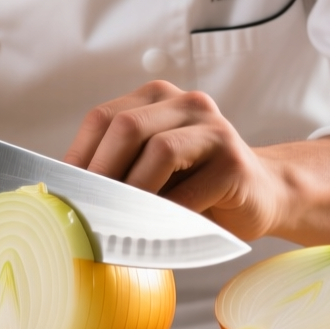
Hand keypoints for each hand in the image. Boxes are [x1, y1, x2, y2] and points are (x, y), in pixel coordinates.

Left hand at [63, 81, 280, 240]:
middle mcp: (186, 104)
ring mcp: (214, 129)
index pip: (102, 118)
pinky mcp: (234, 162)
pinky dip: (167, 214)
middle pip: (127, 127)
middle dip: (102, 173)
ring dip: (135, 192)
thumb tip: (67, 195)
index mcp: (157, 99)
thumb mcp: (151, 170)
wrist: (262, 194)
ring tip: (122, 220)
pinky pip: (190, 188)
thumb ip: (118, 169)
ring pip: (160, 150)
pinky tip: (158, 229)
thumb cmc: (196, 186)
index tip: (67, 194)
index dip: (79, 157)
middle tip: (90, 210)